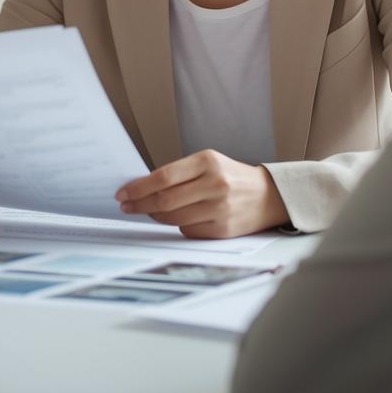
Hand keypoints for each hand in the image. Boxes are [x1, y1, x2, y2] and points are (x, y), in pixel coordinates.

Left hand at [115, 149, 289, 238]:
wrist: (268, 196)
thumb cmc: (231, 177)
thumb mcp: (208, 163)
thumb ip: (179, 173)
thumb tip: (142, 187)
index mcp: (208, 162)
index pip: (163, 177)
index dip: (138, 187)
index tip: (123, 192)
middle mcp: (215, 184)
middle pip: (165, 200)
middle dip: (140, 204)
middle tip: (126, 205)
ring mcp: (219, 209)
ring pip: (173, 218)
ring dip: (154, 216)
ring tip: (146, 211)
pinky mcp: (222, 230)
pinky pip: (187, 230)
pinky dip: (176, 225)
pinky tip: (174, 219)